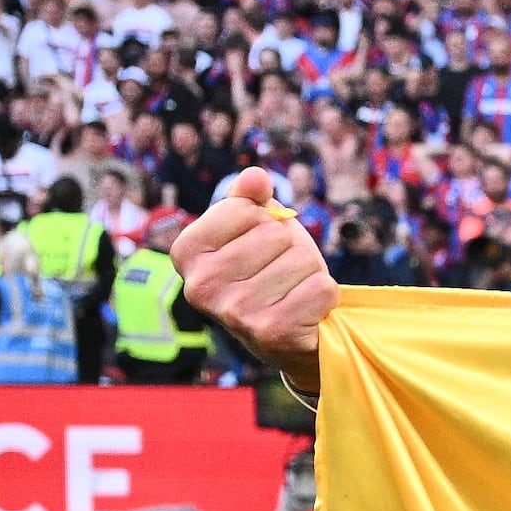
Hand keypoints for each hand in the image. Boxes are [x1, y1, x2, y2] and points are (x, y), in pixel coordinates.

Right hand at [176, 166, 337, 390]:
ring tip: (291, 290)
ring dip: (308, 272)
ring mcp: (235, 313)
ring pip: (301, 260)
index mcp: (186, 252)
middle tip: (279, 272)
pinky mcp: (272, 333)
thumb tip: (255, 177)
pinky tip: (305, 309)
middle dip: (289, 248)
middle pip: (275, 235)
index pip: (246, 209)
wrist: (289, 331)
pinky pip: (322, 288)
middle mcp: (201, 286)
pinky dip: (324, 294)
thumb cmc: (269, 268)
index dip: (265, 221)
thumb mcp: (255, 227)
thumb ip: (249, 198)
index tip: (258, 245)